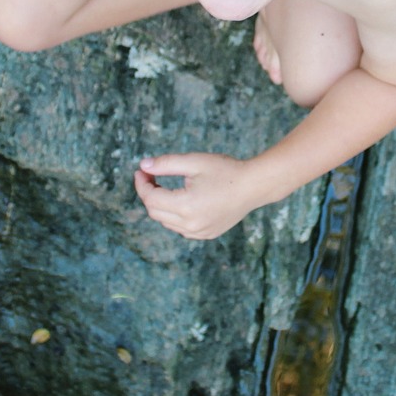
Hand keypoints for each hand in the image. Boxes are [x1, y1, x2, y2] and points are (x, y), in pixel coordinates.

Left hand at [134, 153, 266, 239]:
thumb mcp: (194, 161)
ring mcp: (200, 232)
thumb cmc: (225, 170)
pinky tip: (181, 201)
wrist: (254, 186)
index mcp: (186, 206)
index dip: (142, 184)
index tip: (141, 170)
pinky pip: (181, 228)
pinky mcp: (207, 234)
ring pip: (166, 222)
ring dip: (160, 205)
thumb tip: (143, 165)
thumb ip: (165, 163)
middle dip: (149, 193)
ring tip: (165, 187)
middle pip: (155, 212)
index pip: (151, 199)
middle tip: (151, 175)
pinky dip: (174, 216)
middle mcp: (191, 224)